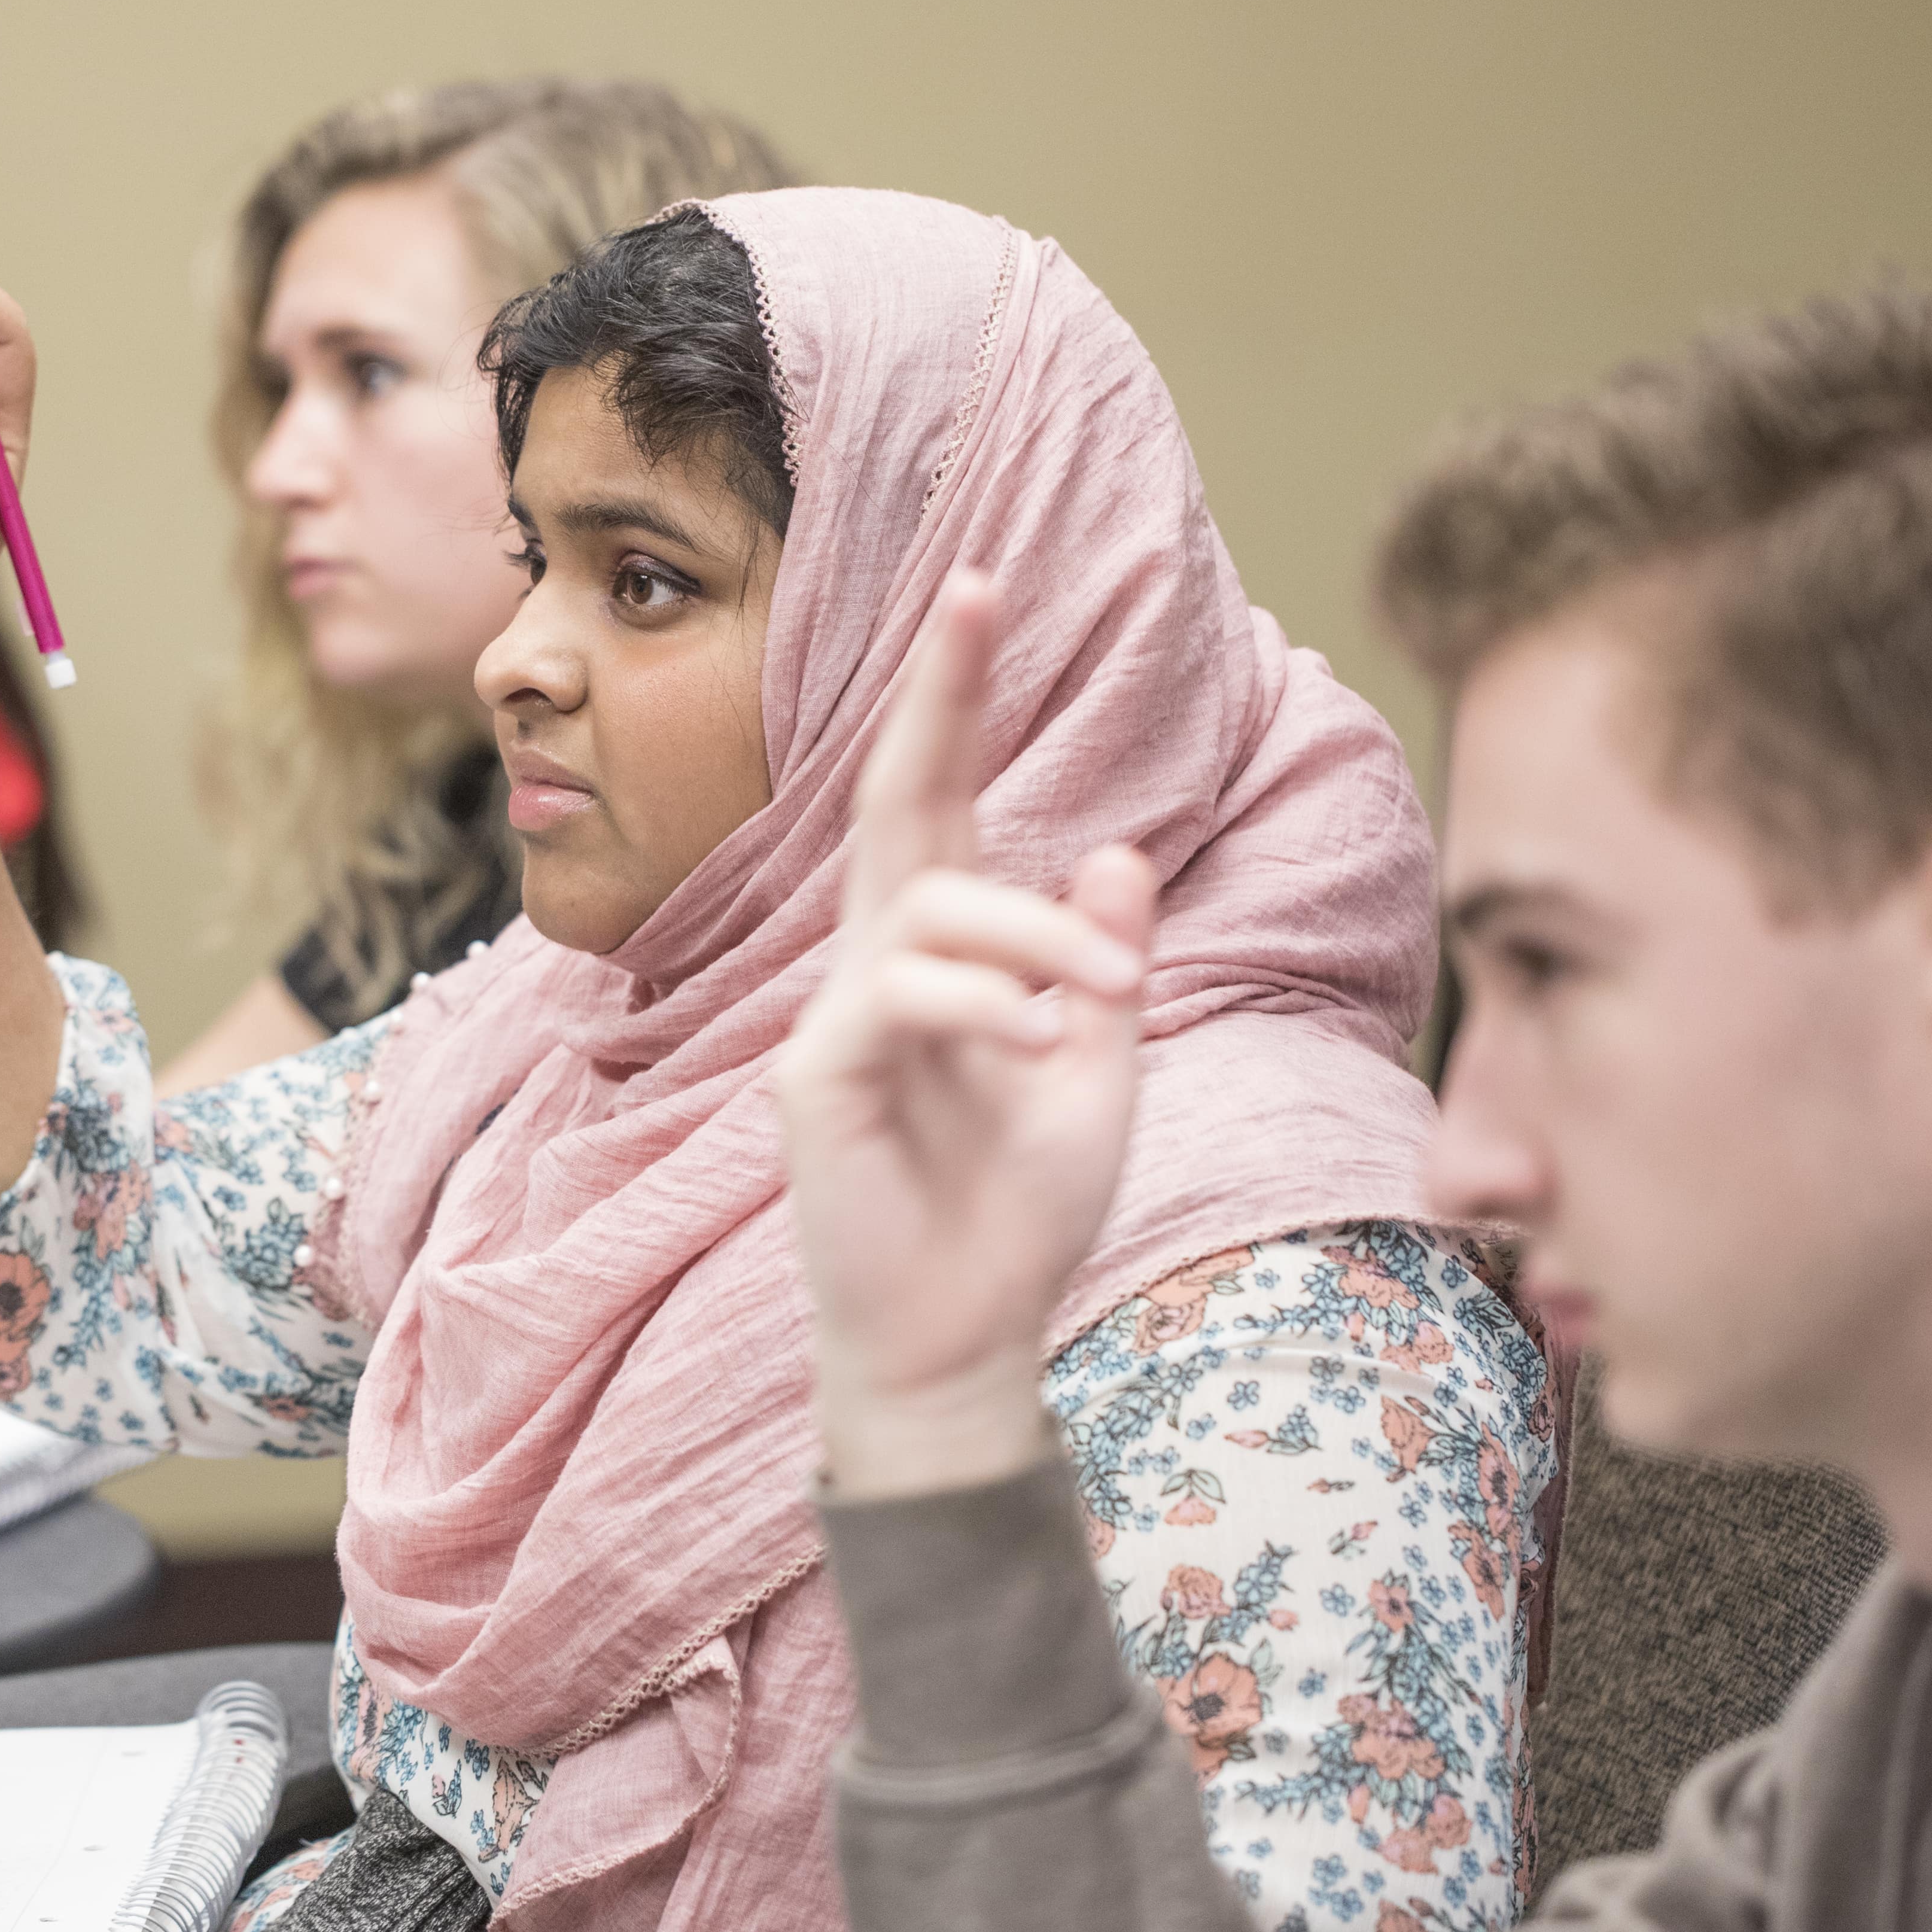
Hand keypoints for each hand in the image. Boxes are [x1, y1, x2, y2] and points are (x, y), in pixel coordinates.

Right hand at [778, 573, 1159, 1500]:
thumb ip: (1104, 968)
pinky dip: (985, 1008)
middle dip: (936, 696)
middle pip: (892, 804)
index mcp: (946, 956)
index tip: (981, 589)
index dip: (954, 700)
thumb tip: (1115, 850)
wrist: (964, 1343)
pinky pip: (898, 1000)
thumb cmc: (1019, 1216)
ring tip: (1105, 1001)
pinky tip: (1042, 1046)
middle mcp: (879, 968)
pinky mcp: (816, 1082)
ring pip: (927, 911)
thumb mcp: (1100, 1075)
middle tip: (976, 591)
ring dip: (1035, 935)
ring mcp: (837, 1021)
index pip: (942, 804)